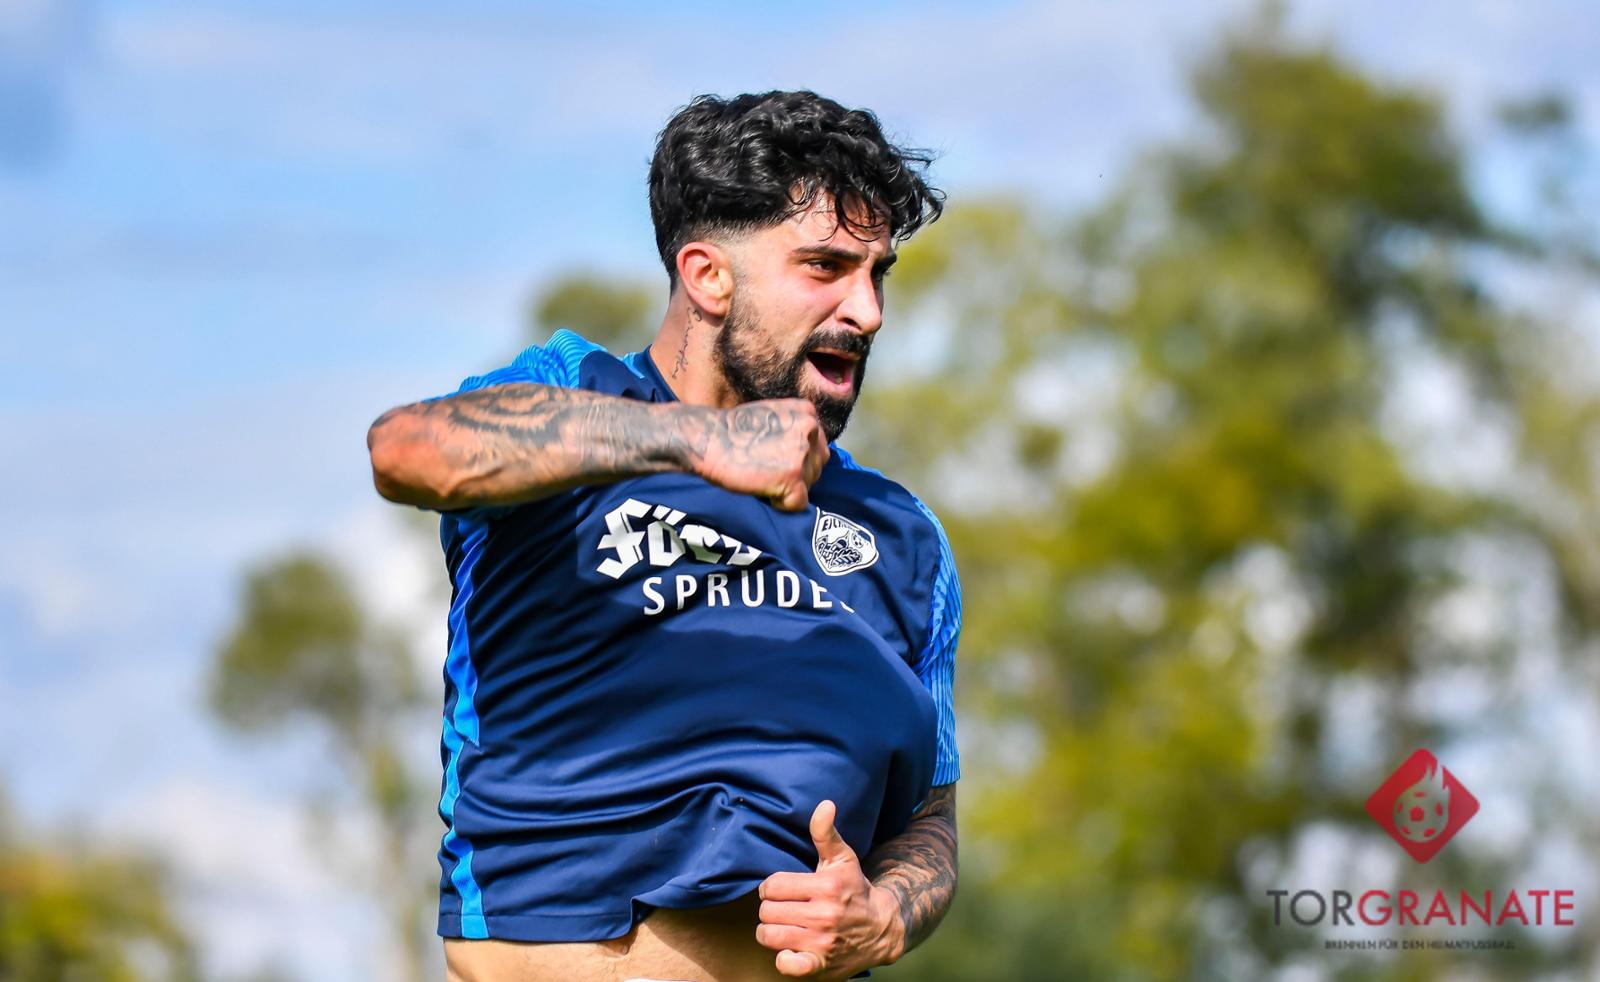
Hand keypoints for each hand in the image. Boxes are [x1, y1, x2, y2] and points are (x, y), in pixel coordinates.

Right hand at [696, 399, 830, 511]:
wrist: (708, 439)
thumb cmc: (732, 430)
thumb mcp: (772, 415)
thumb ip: (794, 429)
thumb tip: (807, 452)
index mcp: (807, 412)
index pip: (817, 446)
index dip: (798, 458)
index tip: (776, 459)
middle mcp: (810, 429)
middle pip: (817, 466)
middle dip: (797, 475)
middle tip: (768, 472)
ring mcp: (803, 453)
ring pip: (810, 485)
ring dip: (789, 488)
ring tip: (763, 478)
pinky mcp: (793, 477)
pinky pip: (799, 503)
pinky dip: (782, 504)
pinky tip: (764, 490)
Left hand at [755, 800, 903, 978]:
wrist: (882, 929)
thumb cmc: (855, 890)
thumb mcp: (842, 859)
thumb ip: (826, 833)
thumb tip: (825, 804)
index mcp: (825, 886)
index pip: (772, 886)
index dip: (771, 888)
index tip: (782, 891)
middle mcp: (823, 915)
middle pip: (767, 911)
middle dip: (771, 909)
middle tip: (784, 909)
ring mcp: (821, 942)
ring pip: (769, 935)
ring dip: (771, 932)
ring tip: (783, 927)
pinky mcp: (820, 965)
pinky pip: (785, 965)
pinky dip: (783, 959)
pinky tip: (791, 949)